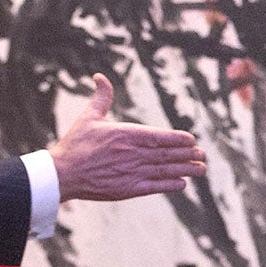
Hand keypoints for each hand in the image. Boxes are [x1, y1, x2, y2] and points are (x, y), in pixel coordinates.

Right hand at [49, 74, 205, 201]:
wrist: (63, 174)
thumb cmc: (75, 145)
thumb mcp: (89, 118)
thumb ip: (101, 98)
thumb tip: (100, 77)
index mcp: (125, 134)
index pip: (158, 136)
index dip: (177, 139)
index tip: (191, 139)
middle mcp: (131, 153)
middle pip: (165, 154)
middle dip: (187, 154)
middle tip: (202, 154)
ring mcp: (130, 172)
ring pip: (164, 170)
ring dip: (185, 169)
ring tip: (200, 168)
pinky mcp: (127, 189)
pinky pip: (153, 187)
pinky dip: (169, 185)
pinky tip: (182, 183)